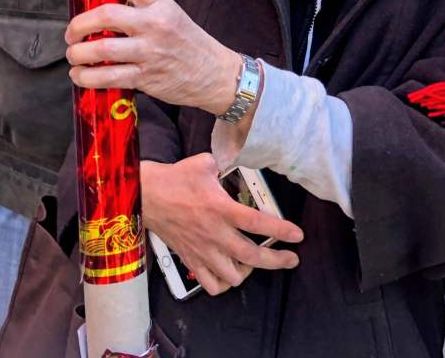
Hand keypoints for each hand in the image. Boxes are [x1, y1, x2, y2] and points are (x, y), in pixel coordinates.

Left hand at [65, 0, 241, 113]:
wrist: (213, 72)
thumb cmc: (187, 41)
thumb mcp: (169, 12)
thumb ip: (140, 6)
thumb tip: (99, 3)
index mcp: (159, 3)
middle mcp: (154, 24)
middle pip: (106, 15)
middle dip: (79, 24)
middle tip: (72, 32)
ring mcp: (150, 52)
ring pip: (102, 50)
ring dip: (78, 53)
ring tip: (74, 55)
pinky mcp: (146, 77)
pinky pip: (108, 77)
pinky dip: (87, 77)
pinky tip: (81, 76)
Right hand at [142, 155, 301, 295]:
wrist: (147, 196)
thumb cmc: (176, 178)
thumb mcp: (205, 163)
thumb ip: (226, 165)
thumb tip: (238, 159)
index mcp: (221, 208)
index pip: (257, 223)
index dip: (281, 230)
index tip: (297, 235)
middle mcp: (215, 234)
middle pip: (252, 256)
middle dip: (278, 260)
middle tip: (291, 259)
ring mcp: (203, 251)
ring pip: (234, 276)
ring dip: (249, 271)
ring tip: (255, 262)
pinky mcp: (191, 260)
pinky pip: (211, 284)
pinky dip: (224, 284)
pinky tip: (230, 272)